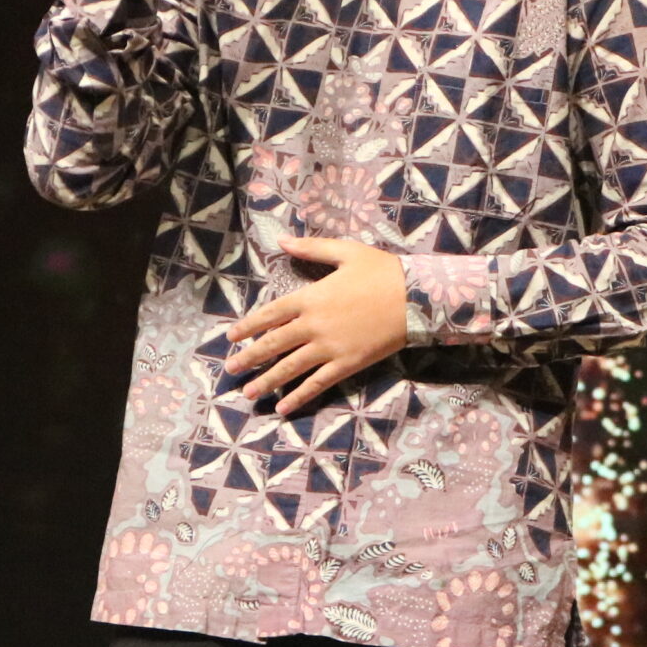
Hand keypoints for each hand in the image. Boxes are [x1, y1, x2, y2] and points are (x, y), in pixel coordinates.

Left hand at [223, 237, 406, 414]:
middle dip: (249, 358)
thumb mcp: (345, 251)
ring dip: (267, 381)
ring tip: (248, 392)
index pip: (270, 314)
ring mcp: (329, 348)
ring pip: (290, 368)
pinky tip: (283, 406)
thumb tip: (281, 240)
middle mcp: (314, 325)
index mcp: (310, 297)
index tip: (231, 337)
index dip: (248, 326)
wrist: (416, 297)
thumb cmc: (382, 271)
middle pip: (273, 344)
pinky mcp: (347, 364)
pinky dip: (298, 396)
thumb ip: (311, 248)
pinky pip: (317, 383)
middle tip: (230, 369)